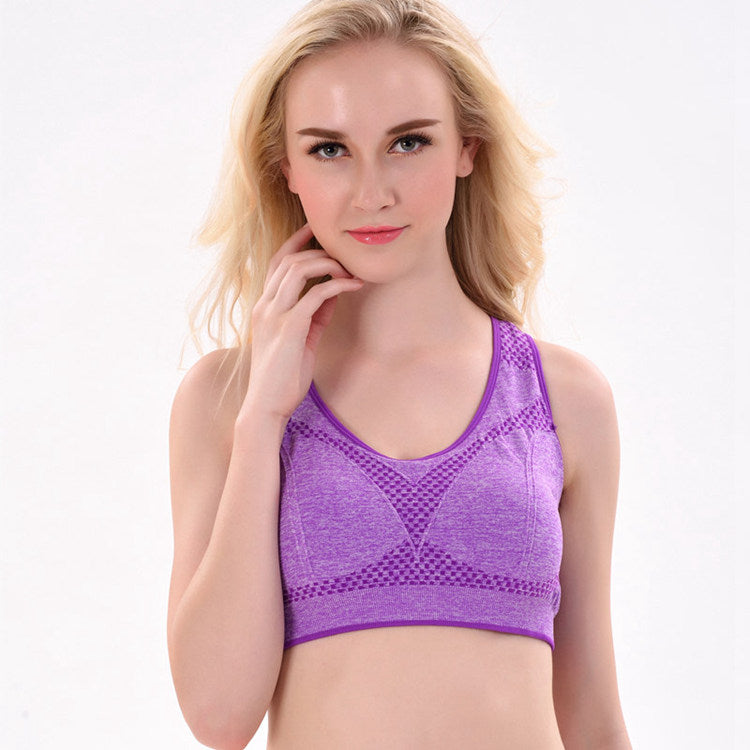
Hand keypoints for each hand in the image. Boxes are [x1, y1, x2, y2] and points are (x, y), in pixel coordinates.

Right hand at [240, 223, 363, 423]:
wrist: (266, 406)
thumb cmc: (283, 376)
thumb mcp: (301, 339)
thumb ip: (315, 314)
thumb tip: (335, 292)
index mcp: (264, 306)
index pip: (276, 262)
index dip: (296, 242)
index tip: (318, 231)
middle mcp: (264, 305)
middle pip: (288, 259)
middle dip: (318, 249)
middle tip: (345, 254)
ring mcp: (274, 315)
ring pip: (299, 270)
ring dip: (328, 264)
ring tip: (350, 270)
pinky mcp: (289, 328)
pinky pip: (315, 295)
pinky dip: (337, 286)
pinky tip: (353, 286)